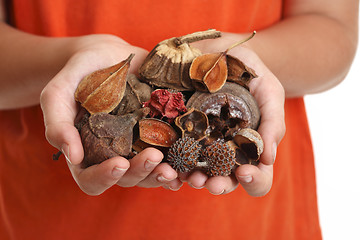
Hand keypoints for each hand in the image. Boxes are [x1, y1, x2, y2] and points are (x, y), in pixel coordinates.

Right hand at [40, 34, 181, 194]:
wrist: (108, 55)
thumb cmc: (78, 75)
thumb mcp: (58, 93)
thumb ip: (57, 122)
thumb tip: (72, 156)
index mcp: (88, 154)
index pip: (92, 180)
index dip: (105, 177)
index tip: (119, 163)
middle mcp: (115, 155)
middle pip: (128, 178)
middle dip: (141, 172)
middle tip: (153, 157)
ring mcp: (139, 146)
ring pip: (152, 171)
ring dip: (163, 173)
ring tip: (175, 167)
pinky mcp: (160, 132)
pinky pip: (171, 153)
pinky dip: (180, 160)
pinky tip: (189, 159)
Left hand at [182, 33, 285, 195]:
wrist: (221, 51)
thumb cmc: (251, 73)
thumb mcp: (269, 91)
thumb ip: (273, 122)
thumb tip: (268, 159)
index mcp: (251, 147)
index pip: (258, 176)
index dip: (254, 180)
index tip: (244, 171)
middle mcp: (226, 151)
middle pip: (225, 180)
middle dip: (219, 185)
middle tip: (209, 183)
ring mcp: (202, 143)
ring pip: (198, 171)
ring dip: (194, 178)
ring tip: (187, 175)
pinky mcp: (180, 132)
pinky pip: (176, 153)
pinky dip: (172, 162)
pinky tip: (168, 162)